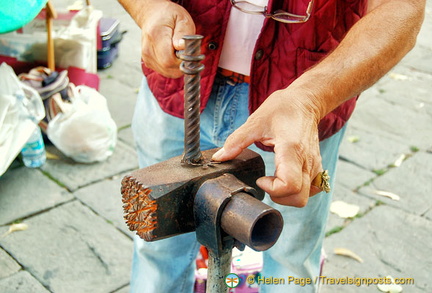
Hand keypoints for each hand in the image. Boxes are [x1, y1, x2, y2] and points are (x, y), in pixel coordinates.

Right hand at [139, 1, 195, 77]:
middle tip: (185, 50)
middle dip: (182, 63)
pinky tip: (173, 54)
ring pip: (168, 72)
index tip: (188, 50)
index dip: (182, 59)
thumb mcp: (181, 18)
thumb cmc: (169, 16)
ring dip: (178, 65)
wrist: (152, 15)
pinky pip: (165, 71)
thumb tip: (181, 47)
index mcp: (156, 35)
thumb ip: (183, 33)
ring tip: (178, 51)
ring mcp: (147, 57)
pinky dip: (173, 67)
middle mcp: (148, 49)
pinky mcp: (148, 63)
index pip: (169, 60)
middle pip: (169, 67)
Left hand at [212, 88, 323, 206]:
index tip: (260, 179)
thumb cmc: (282, 108)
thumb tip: (219, 158)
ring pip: (305, 196)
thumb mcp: (255, 122)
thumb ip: (236, 141)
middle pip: (299, 198)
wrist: (304, 102)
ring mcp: (314, 165)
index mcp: (291, 149)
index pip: (289, 185)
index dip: (272, 189)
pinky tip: (285, 179)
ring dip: (287, 196)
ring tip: (274, 180)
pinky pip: (312, 190)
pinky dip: (298, 191)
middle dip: (278, 197)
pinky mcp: (316, 166)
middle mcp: (306, 161)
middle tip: (265, 182)